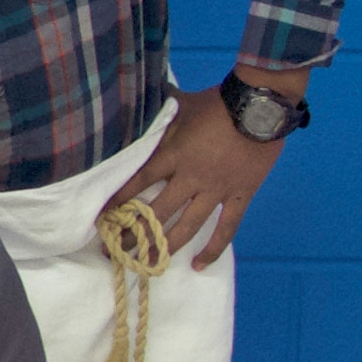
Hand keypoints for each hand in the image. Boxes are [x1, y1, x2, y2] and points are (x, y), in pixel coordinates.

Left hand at [104, 84, 292, 268]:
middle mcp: (190, 178)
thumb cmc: (219, 103)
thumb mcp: (182, 104)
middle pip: (155, 213)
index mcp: (173, 156)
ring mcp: (216, 190)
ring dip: (164, 247)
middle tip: (114, 251)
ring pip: (187, 226)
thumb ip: (160, 110)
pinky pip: (227, 227)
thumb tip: (139, 95)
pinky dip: (214, 248)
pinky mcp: (240, 196)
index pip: (137, 183)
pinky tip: (199, 265)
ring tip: (145, 264)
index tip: (100, 218)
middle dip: (132, 233)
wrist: (262, 106)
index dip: (117, 201)